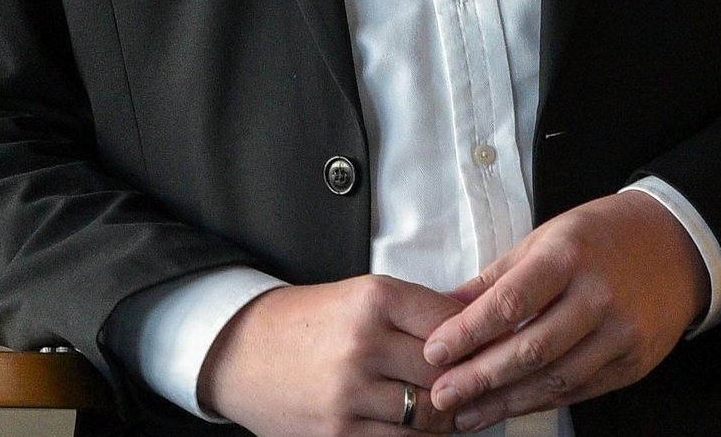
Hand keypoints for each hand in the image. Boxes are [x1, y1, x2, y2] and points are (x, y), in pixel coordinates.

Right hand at [198, 275, 469, 436]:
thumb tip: (478, 326)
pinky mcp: (339, 434)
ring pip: (430, 416)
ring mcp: (350, 394)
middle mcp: (362, 344)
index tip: (481, 348)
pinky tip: (414, 426)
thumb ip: (415, 312)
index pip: (452, 323)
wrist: (239, 351)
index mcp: (371, 300)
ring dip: (444, 417)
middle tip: (470, 383)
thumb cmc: (306, 322)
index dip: (473, 340)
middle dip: (462, 382)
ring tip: (444, 408)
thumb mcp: (358, 297)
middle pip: (446, 373)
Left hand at [422, 192, 708, 429]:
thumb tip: (444, 307)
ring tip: (467, 414)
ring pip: (557, 379)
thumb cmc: (599, 236)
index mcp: (568, 256)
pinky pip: (581, 390)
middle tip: (442, 395)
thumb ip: (496, 277)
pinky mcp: (635, 364)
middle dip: (481, 378)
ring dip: (506, 402)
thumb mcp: (544, 238)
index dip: (469, 332)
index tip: (434, 352)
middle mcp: (598, 297)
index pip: (510, 303)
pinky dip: (542, 402)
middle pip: (532, 349)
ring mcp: (621, 334)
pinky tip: (510, 408)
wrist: (675, 246)